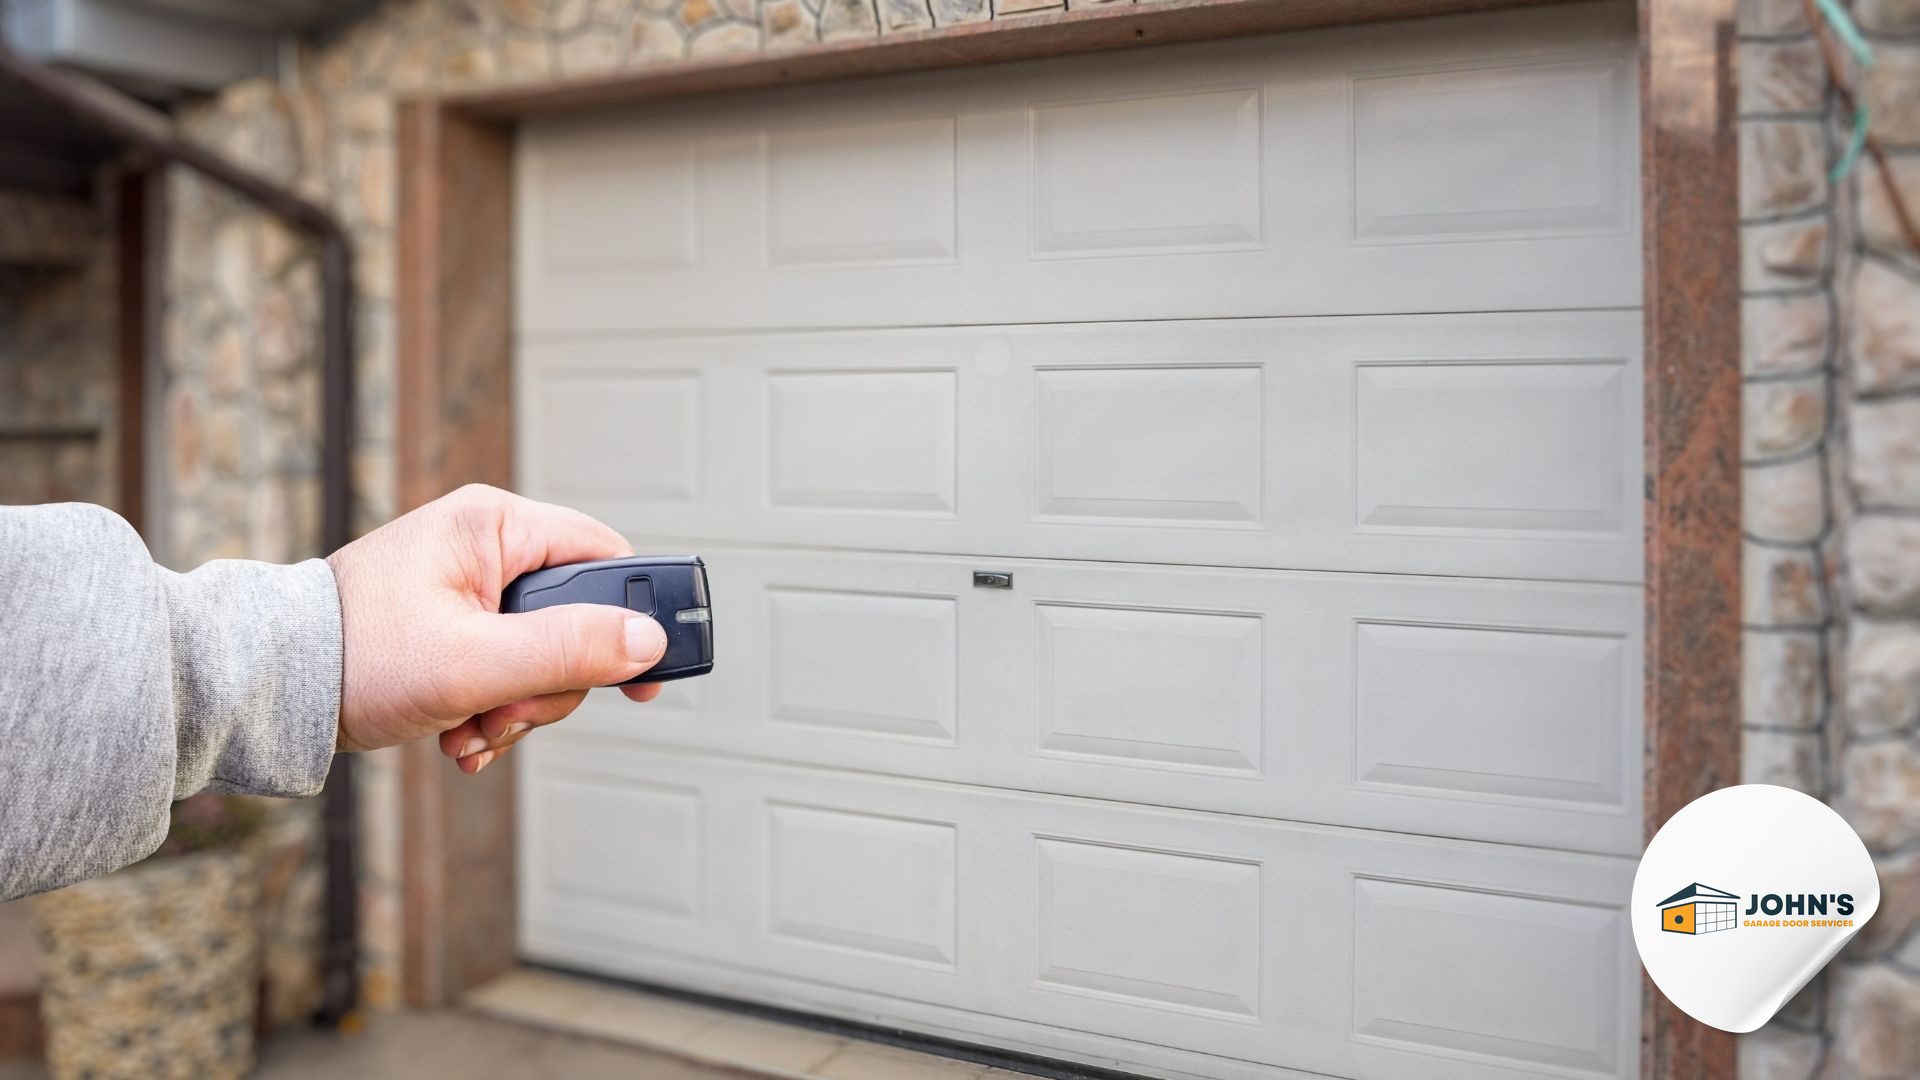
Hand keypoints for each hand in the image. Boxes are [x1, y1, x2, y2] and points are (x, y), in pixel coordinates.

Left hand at [326, 484, 665, 772]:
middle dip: (551, 684)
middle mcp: (485, 546)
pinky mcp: (452, 626)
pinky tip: (459, 733)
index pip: (604, 557)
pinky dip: (492, 710)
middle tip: (508, 713)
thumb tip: (648, 641)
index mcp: (494, 525)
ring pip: (543, 655)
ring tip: (472, 729)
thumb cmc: (352, 657)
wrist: (267, 690)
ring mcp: (468, 588)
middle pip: (576, 620)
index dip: (634, 617)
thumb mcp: (474, 661)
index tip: (645, 676)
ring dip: (518, 708)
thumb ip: (567, 649)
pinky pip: (507, 670)